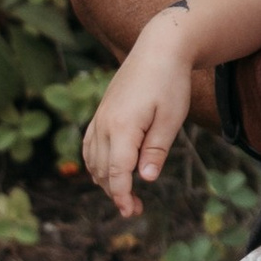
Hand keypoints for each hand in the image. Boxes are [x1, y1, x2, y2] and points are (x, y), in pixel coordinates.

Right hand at [83, 30, 193, 217]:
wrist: (158, 49)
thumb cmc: (170, 83)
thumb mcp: (171, 119)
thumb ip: (156, 150)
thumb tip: (146, 178)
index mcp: (122, 127)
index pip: (116, 171)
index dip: (121, 195)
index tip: (129, 212)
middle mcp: (105, 124)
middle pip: (102, 169)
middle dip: (115, 193)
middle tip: (134, 210)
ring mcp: (100, 117)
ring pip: (92, 159)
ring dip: (104, 180)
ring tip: (125, 194)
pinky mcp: (102, 112)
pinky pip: (89, 144)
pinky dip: (95, 162)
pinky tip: (106, 171)